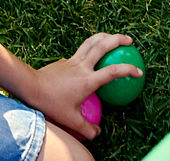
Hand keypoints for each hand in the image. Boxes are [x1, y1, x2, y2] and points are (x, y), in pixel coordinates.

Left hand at [24, 34, 141, 138]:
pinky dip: (90, 48)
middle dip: (118, 39)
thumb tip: (98, 133)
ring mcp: (73, 61)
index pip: (112, 72)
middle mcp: (82, 67)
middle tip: (129, 40)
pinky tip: (91, 55)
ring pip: (91, 42)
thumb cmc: (52, 103)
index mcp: (88, 81)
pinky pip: (81, 51)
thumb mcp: (70, 120)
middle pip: (102, 46)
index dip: (128, 70)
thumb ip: (87, 128)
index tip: (139, 72)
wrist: (31, 87)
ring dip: (104, 36)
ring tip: (114, 36)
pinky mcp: (65, 60)